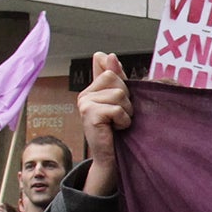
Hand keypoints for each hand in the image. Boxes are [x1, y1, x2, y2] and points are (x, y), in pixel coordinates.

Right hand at [80, 52, 131, 198]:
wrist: (111, 158)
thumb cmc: (119, 131)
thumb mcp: (120, 101)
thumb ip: (116, 78)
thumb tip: (107, 54)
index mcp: (92, 89)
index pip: (107, 66)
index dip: (120, 78)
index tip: (118, 100)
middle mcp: (84, 94)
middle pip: (115, 77)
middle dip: (126, 98)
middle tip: (119, 116)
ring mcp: (84, 103)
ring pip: (118, 93)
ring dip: (126, 111)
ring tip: (118, 123)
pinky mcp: (89, 114)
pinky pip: (116, 108)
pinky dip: (123, 120)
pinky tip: (115, 129)